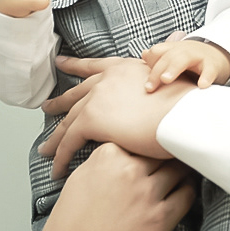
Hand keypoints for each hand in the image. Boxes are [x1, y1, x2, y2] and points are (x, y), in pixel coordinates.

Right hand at [37, 143, 195, 230]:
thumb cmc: (71, 222)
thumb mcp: (80, 177)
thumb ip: (105, 158)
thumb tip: (126, 148)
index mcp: (107, 155)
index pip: (138, 136)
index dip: (145, 140)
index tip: (151, 142)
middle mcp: (129, 170)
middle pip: (160, 149)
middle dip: (165, 150)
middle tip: (172, 152)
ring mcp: (147, 193)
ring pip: (178, 168)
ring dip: (180, 168)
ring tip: (181, 169)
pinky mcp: (161, 217)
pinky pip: (187, 194)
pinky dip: (187, 189)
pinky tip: (183, 189)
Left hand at [41, 57, 193, 177]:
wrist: (183, 114)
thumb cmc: (183, 106)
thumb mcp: (165, 87)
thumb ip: (149, 91)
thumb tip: (151, 100)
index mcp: (122, 68)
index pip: (92, 66)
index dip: (74, 64)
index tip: (60, 62)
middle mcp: (106, 79)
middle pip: (75, 94)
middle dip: (59, 103)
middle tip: (46, 107)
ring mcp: (97, 98)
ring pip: (68, 121)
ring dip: (55, 138)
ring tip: (46, 150)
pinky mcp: (92, 120)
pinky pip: (69, 141)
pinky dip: (61, 157)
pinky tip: (57, 169)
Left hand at [142, 36, 229, 90]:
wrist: (220, 54)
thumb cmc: (193, 60)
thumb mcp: (176, 56)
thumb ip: (160, 57)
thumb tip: (144, 54)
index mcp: (173, 49)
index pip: (157, 51)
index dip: (150, 64)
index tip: (146, 85)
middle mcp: (184, 50)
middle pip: (167, 56)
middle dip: (157, 70)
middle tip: (149, 88)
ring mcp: (199, 56)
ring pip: (184, 58)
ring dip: (173, 68)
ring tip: (166, 80)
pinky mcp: (213, 65)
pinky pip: (209, 70)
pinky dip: (206, 77)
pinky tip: (201, 85)